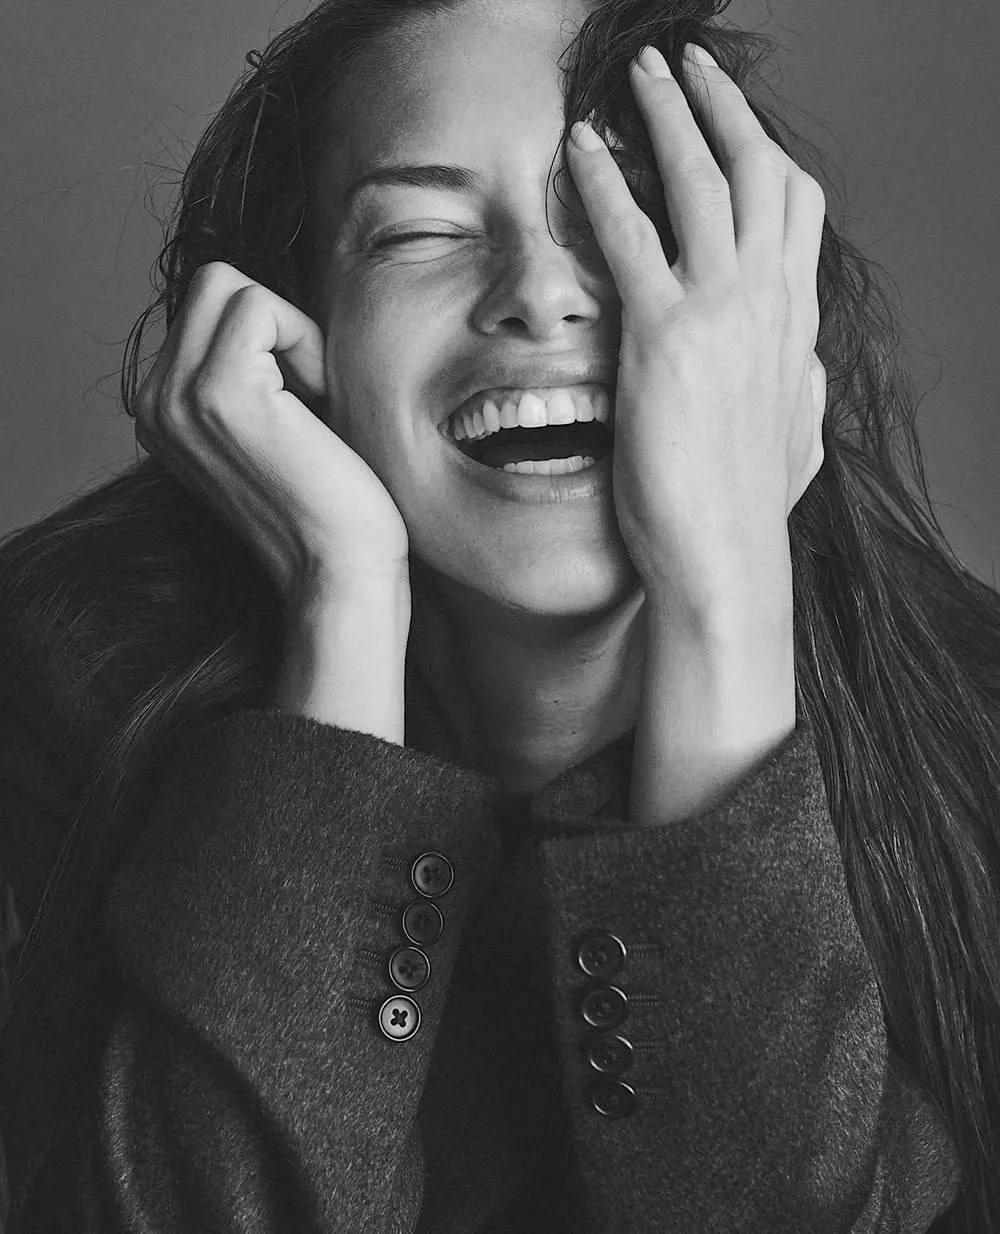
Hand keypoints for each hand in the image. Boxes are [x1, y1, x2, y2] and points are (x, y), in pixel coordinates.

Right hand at [134, 262, 409, 609]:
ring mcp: (176, 397)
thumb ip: (251, 372)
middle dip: (276, 324)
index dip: (273, 340)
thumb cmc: (330, 506)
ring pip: (229, 284)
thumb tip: (268, 303)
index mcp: (162, 412)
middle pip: (212, 285)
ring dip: (290, 333)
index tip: (302, 410)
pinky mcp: (216, 391)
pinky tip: (317, 409)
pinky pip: (258, 305)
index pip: (208, 310)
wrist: (340, 572)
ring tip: (311, 408)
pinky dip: (304, 342)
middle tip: (310, 398)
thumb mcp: (273, 426)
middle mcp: (153, 403)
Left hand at [566, 43, 825, 621]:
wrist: (725, 562)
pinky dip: (605, 181)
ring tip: (639, 75)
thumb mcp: (793, 441)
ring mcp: (721, 315)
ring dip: (669, 115)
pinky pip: (632, 235)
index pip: (794, 212)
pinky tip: (579, 148)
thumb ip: (798, 390)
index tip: (732, 126)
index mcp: (794, 325)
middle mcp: (769, 305)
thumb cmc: (746, 513)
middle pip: (760, 171)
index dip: (763, 155)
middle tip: (685, 68)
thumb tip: (806, 365)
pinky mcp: (664, 339)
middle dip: (723, 107)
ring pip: (703, 180)